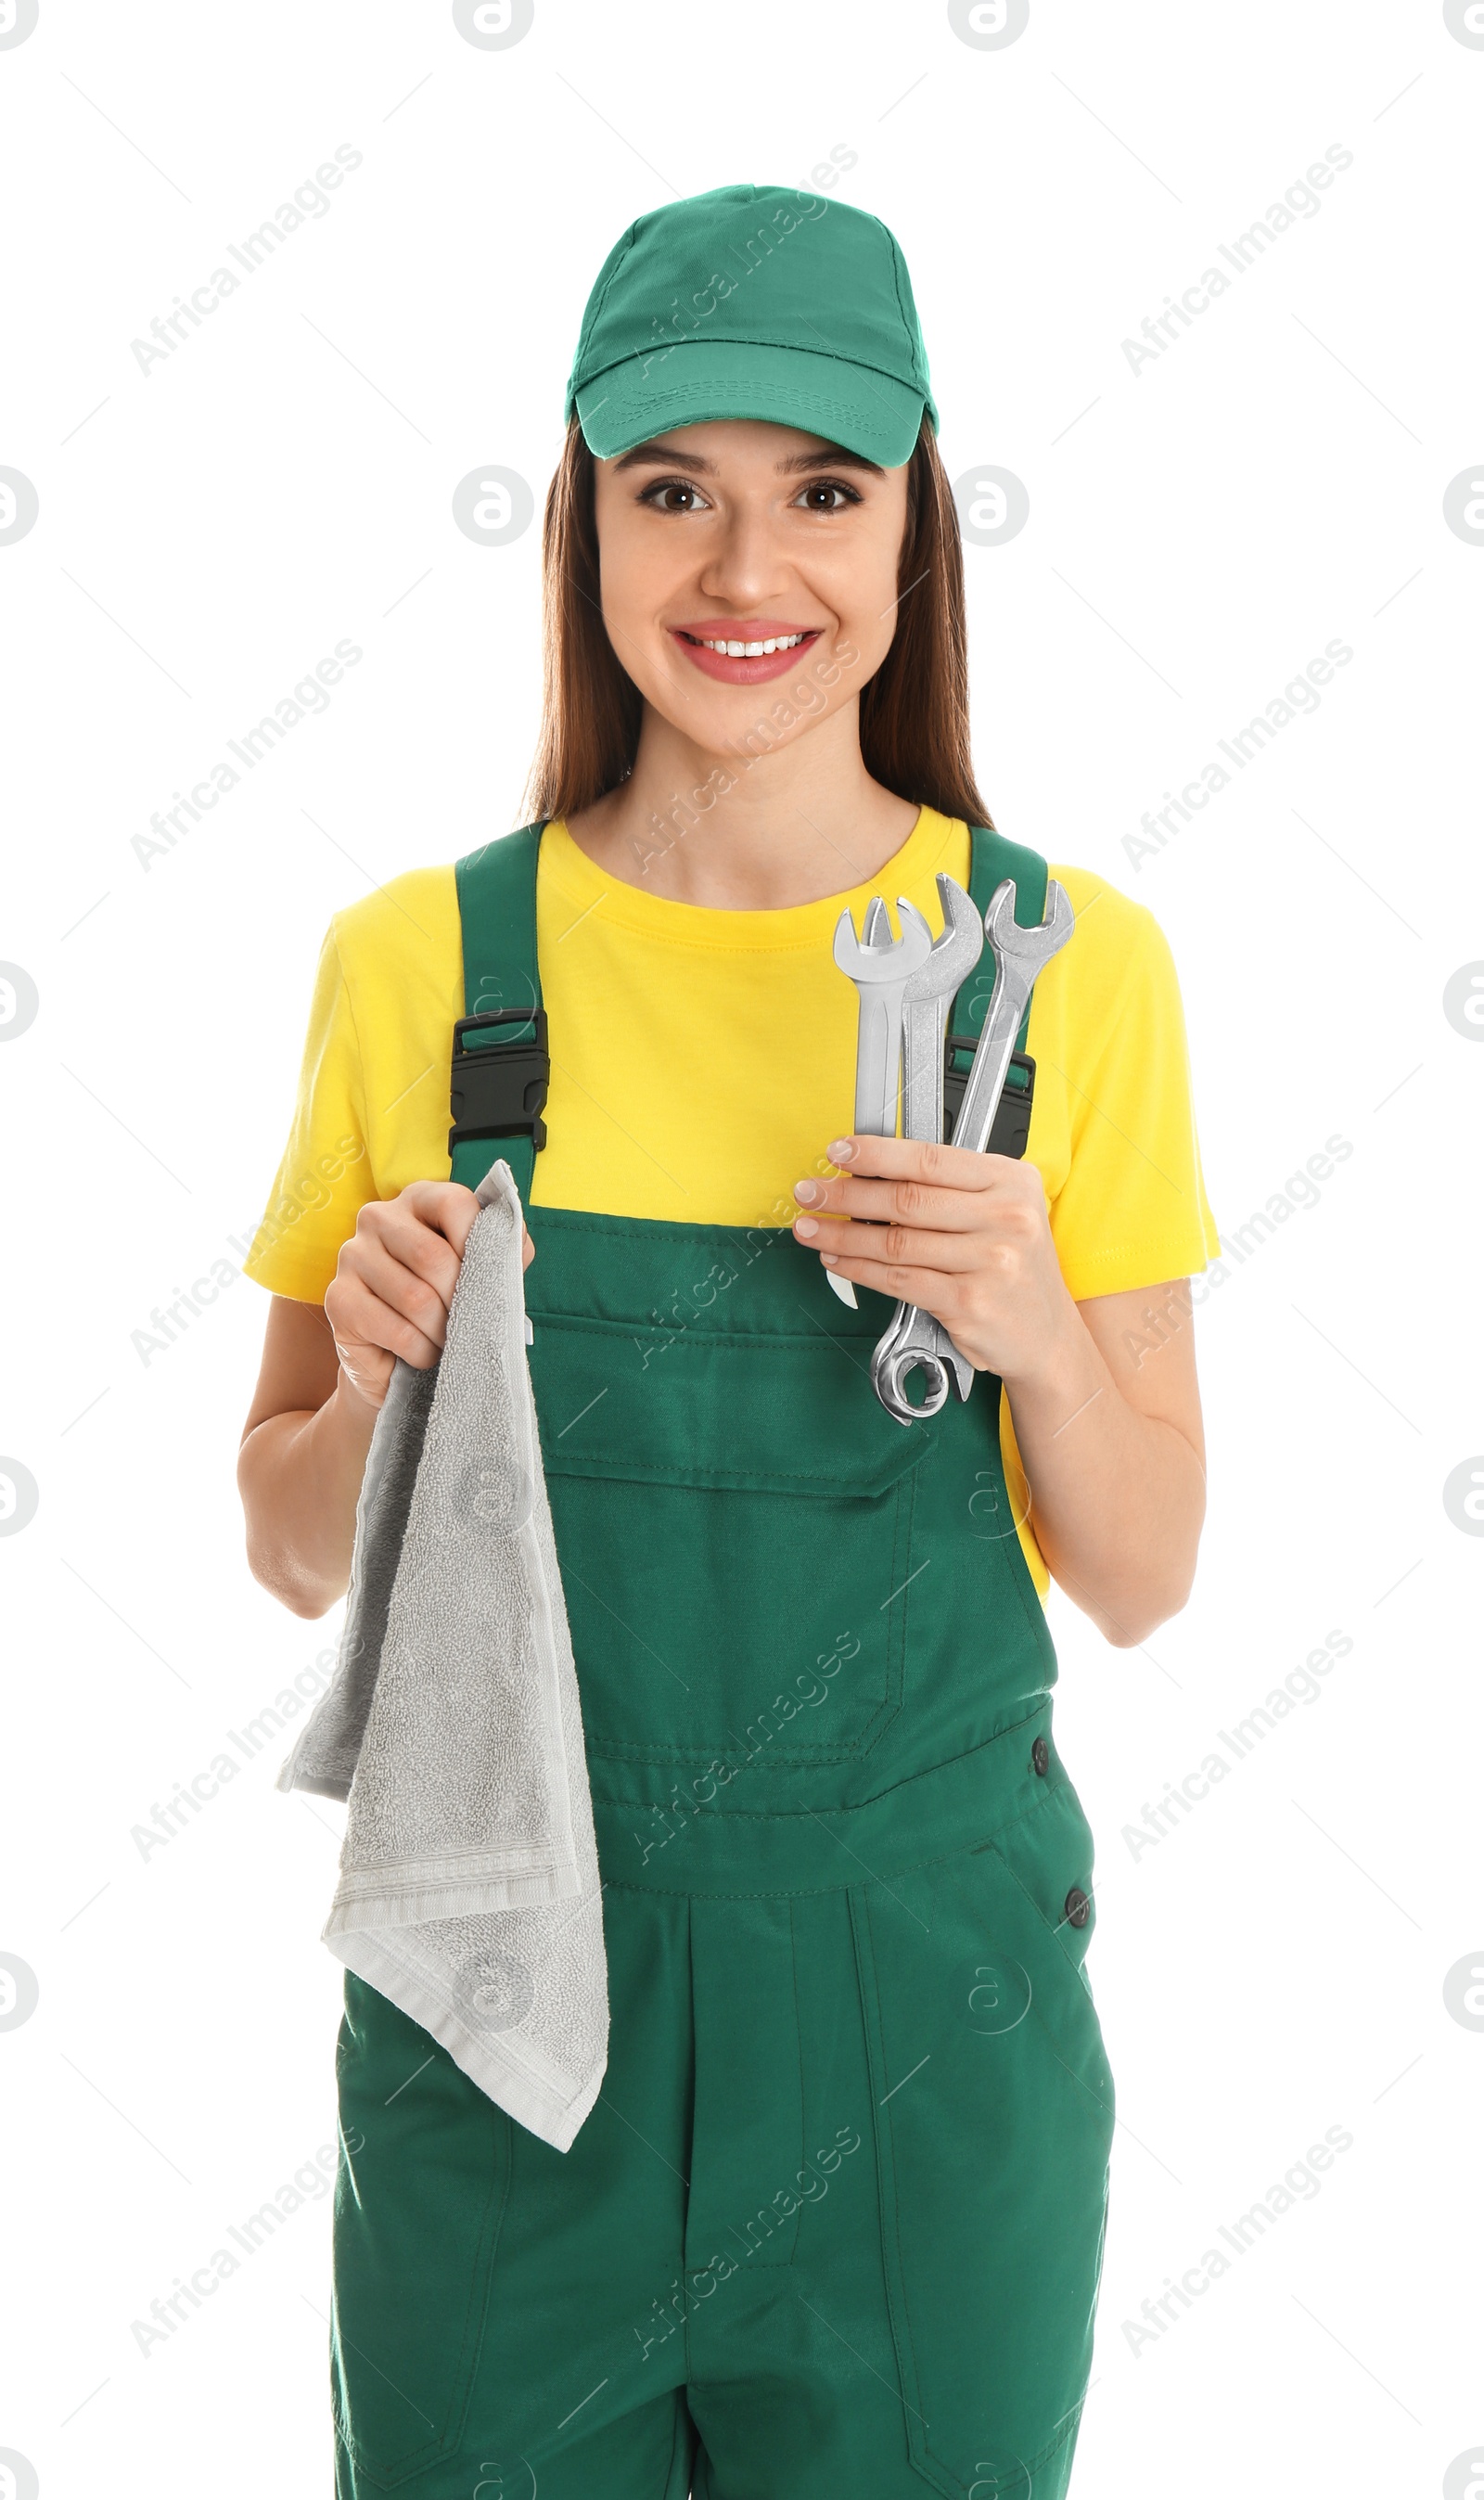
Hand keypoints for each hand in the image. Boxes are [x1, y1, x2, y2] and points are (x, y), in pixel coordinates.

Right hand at [324, 1180, 535, 1410]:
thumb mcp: (482, 1273)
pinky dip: (421, 1351)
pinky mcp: (337, 1299)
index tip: (487, 1278)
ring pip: (415, 1298)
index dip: (478, 1245)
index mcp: (418, 1199)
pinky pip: (396, 1330)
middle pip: (433, 1257)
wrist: (398, 1363)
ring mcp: (352, 1256)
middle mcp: (378, 1217)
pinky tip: (422, 1352)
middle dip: (461, 1300)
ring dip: (443, 1332)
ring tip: (446, 1340)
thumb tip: (514, 1243)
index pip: (454, 1203)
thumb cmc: (447, 1306)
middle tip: (468, 1323)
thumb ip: (504, 1251)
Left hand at [791, 1134, 1078, 1389]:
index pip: (931, 1159)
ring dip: (842, 1235)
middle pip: (907, 1200)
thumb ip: (953, 1189)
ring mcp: (989, 1261)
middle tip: (810, 1191)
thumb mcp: (1004, 1211)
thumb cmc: (1016, 1268)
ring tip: (810, 1228)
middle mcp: (1005, 1217)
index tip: (839, 1151)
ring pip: (895, 1243)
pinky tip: (837, 1260)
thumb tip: (874, 1172)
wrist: (1047, 1337)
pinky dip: (858, 1270)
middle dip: (846, 1195)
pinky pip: (898, 1280)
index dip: (877, 1154)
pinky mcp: (968, 1303)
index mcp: (1011, 1181)